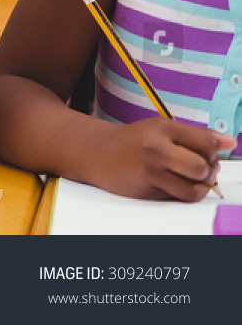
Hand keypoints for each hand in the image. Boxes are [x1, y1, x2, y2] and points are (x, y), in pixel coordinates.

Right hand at [86, 117, 234, 200]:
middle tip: (200, 170)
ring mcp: (150, 169)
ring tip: (189, 180)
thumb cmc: (134, 142)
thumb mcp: (162, 129)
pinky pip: (179, 197)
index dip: (213, 152)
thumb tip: (231, 143)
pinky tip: (175, 186)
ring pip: (194, 187)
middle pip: (202, 166)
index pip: (207, 142)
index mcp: (163, 127)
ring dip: (199, 187)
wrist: (97, 152)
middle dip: (208, 172)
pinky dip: (184, 194)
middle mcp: (156, 147)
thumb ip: (197, 136)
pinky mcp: (147, 188)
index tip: (207, 155)